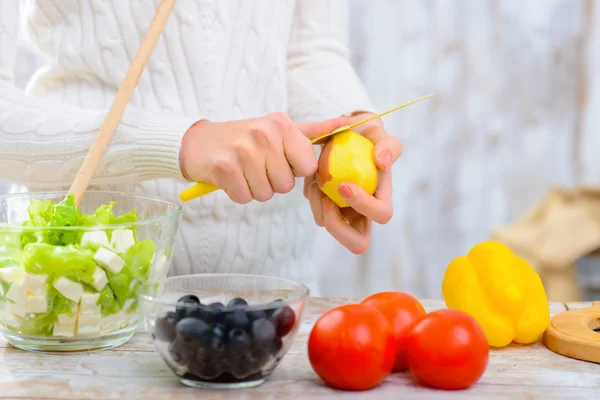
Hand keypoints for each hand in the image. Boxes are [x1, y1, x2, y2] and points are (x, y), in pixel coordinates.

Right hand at [180, 112, 348, 203]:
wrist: (199, 142)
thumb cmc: (246, 139)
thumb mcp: (279, 129)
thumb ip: (314, 131)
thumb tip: (347, 124)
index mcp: (282, 124)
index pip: (307, 167)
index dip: (293, 171)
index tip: (277, 160)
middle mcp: (264, 133)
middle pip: (286, 184)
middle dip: (272, 182)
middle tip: (255, 165)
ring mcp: (243, 149)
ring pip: (266, 193)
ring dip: (254, 188)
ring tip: (243, 170)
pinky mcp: (225, 166)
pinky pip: (245, 197)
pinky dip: (238, 193)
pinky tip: (230, 177)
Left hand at [303, 112, 402, 253]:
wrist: (348, 135)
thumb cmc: (367, 136)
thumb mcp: (380, 134)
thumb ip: (388, 145)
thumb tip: (381, 162)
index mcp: (382, 197)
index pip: (381, 215)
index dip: (363, 205)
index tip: (343, 184)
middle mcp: (364, 212)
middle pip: (357, 243)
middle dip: (337, 226)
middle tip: (325, 200)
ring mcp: (344, 212)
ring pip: (328, 226)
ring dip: (316, 205)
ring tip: (315, 179)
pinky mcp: (327, 207)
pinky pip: (316, 212)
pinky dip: (309, 196)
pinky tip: (313, 178)